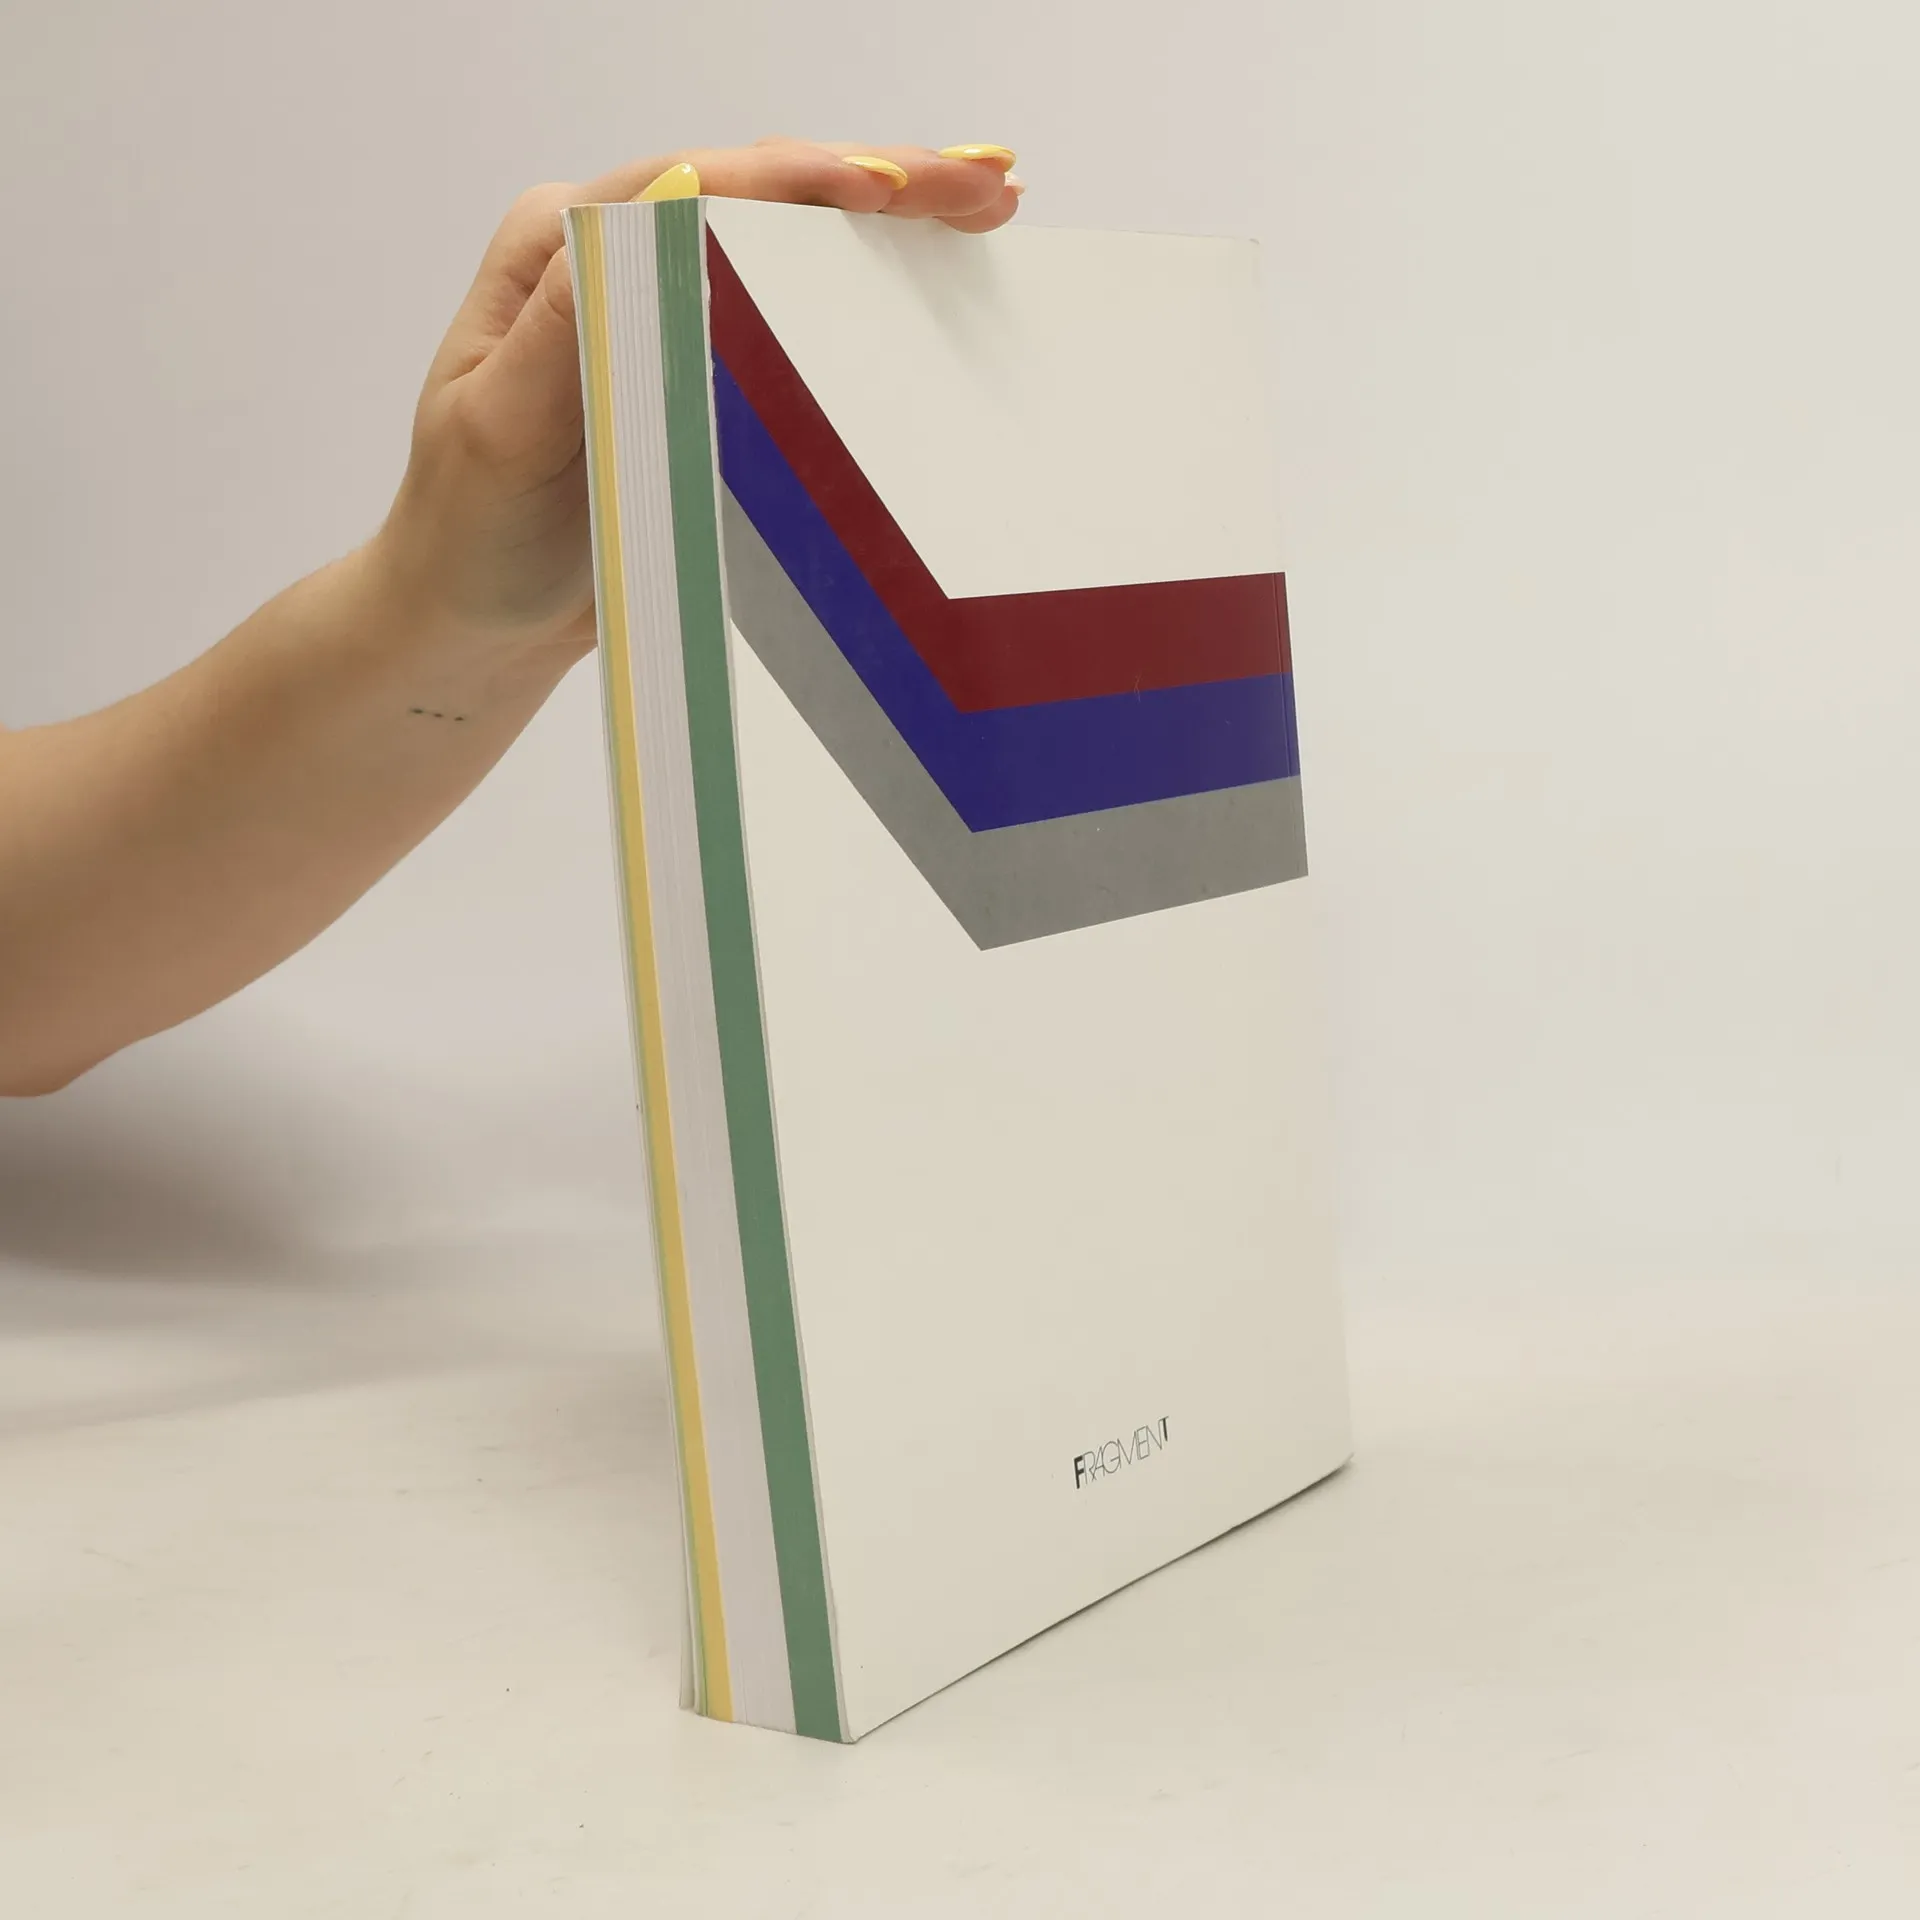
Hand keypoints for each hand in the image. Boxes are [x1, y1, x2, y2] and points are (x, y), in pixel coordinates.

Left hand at [375, 138, 1023, 663]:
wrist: (469, 622)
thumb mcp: (503, 429)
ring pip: (787, 245)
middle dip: (881, 181)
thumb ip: (578, 320)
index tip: (899, 186)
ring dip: (889, 224)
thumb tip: (670, 204)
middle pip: (761, 195)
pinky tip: (929, 279)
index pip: (703, 185)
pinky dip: (864, 291)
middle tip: (986, 185)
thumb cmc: (472, 537)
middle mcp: (613, 261)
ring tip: (985, 206)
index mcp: (561, 249)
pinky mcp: (695, 374)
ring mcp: (659, 313)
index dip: (810, 179)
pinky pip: (789, 314)